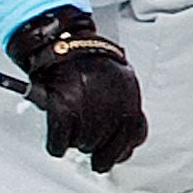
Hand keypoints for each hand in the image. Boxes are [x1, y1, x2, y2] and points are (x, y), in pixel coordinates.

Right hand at [7, 3, 146, 170]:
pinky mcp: (63, 106)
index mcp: (130, 95)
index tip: (111, 154)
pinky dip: (57, 145)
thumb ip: (122, 107)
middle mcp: (114, 103)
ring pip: (85, 145)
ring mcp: (89, 105)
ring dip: (75, 142)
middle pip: (107, 145)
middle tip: (83, 135)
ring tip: (69, 128)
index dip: (120, 148)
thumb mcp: (118, 79)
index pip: (135, 136)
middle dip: (93, 143)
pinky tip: (57, 141)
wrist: (61, 38)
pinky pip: (61, 141)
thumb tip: (123, 145)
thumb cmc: (86, 60)